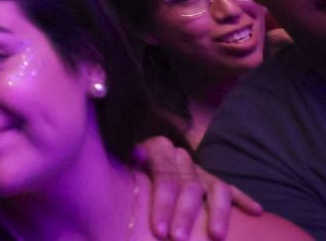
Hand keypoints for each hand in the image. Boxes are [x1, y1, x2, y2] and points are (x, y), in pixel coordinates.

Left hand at [133, 136, 260, 239]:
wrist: (137, 148)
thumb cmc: (127, 163)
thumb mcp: (122, 157)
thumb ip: (128, 156)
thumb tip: (135, 153)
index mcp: (157, 150)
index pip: (164, 178)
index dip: (162, 205)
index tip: (160, 232)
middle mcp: (182, 160)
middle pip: (188, 187)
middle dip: (185, 216)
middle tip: (179, 240)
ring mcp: (199, 170)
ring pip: (214, 188)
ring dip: (217, 213)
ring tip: (217, 236)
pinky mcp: (211, 179)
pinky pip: (230, 188)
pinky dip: (244, 199)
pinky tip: (257, 212)